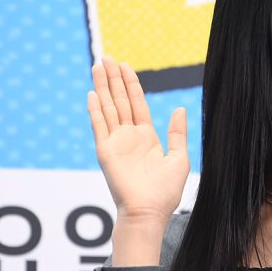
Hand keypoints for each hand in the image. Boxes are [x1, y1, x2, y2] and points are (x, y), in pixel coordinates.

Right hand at [87, 55, 189, 224]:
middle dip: (114, 79)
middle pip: (120, 100)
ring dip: (102, 87)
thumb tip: (179, 108)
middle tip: (107, 58)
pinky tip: (92, 94)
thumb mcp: (178, 158)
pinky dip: (95, 110)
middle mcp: (129, 137)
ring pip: (108, 108)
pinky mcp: (105, 151)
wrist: (149, 212)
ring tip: (98, 66)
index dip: (131, 85)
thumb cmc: (166, 192)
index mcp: (146, 137)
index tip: (125, 66)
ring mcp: (116, 143)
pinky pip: (99, 126)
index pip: (137, 104)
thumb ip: (177, 133)